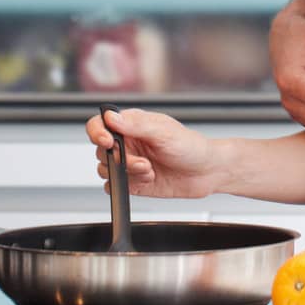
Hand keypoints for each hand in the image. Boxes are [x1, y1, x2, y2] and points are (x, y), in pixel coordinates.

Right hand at [85, 107, 222, 199]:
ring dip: (126, 172)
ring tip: (149, 170)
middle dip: (120, 158)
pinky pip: (113, 187)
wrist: (207, 172)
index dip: (97, 132)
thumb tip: (111, 117)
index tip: (107, 142)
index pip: (100, 124)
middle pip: (100, 150)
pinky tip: (146, 180)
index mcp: (133, 124)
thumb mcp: (164, 132)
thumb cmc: (191, 147)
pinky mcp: (133, 182)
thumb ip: (136, 125)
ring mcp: (129, 163)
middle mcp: (128, 143)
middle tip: (142, 162)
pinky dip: (125, 186)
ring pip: (105, 169)